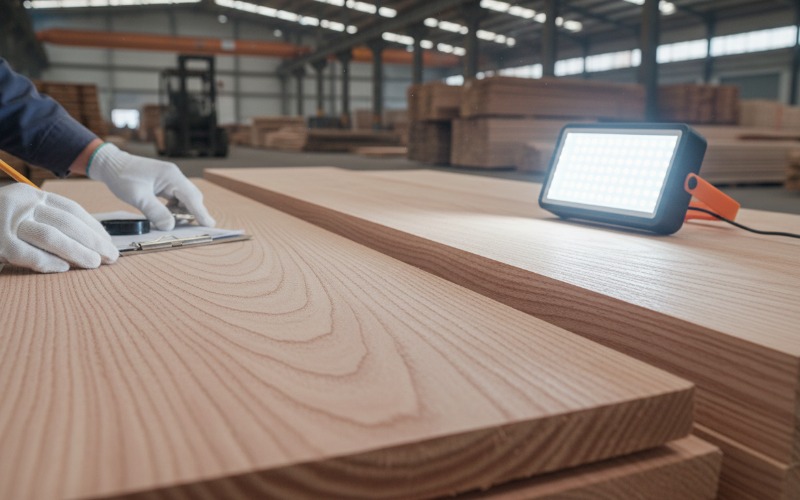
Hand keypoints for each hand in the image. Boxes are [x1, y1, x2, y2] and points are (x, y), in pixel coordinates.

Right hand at [0, 184, 118, 272]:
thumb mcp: (21, 216)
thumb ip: (47, 221)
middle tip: (111, 257)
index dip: (94, 227)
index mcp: (29, 195)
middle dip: (93, 241)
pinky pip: (26, 254)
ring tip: (94, 264)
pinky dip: (46, 262)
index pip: (72, 210)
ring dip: (77, 252)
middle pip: (67, 223)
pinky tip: (62, 270)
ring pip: (52, 236)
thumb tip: (89, 240)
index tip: (109, 243)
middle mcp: (19, 204)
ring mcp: (5, 221)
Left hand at [87, 143, 214, 230]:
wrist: (110, 163)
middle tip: (192, 229)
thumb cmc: (122, 177)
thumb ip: (155, 211)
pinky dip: (175, 207)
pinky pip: (176, 197)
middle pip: (192, 197)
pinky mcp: (164, 182)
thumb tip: (170, 226)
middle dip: (194, 213)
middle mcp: (174, 176)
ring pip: (185, 197)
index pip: (191, 197)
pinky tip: (166, 214)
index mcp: (171, 176)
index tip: (210, 225)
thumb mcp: (137, 197)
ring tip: (172, 222)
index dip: (200, 213)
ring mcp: (170, 178)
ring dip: (183, 211)